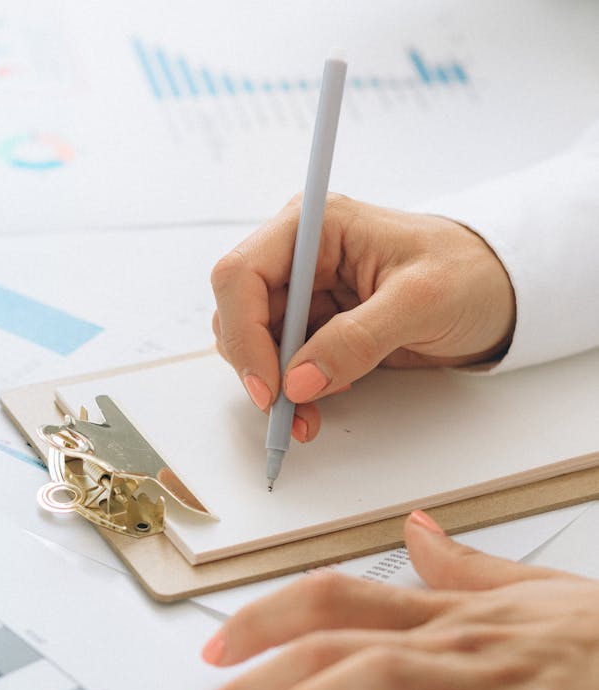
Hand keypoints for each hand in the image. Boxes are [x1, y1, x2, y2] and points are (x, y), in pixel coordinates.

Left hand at [175, 511, 598, 689]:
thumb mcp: (524, 589)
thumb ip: (461, 564)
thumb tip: (413, 527)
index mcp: (440, 608)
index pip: (332, 594)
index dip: (265, 615)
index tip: (214, 647)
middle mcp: (446, 633)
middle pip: (328, 640)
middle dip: (250, 681)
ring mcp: (479, 673)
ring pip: (370, 674)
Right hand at [211, 195, 515, 440]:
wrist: (498, 294)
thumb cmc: (470, 274)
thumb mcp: (422, 301)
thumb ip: (358, 338)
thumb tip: (299, 380)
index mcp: (317, 227)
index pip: (243, 274)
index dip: (243, 333)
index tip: (268, 387)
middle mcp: (300, 255)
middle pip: (237, 313)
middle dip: (256, 366)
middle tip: (285, 410)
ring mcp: (306, 293)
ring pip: (254, 344)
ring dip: (272, 387)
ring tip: (305, 417)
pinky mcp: (316, 327)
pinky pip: (282, 364)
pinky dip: (291, 394)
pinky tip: (313, 409)